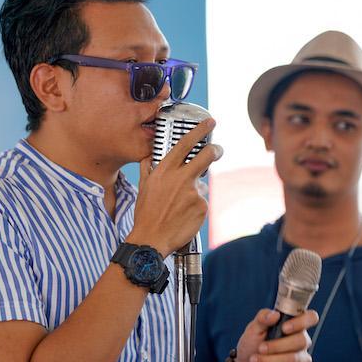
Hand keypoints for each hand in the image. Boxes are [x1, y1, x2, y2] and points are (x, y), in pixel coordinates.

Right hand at [127, 118, 222, 255]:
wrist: (151, 239)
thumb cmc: (146, 214)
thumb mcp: (143, 187)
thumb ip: (148, 169)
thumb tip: (149, 157)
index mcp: (165, 170)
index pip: (185, 144)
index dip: (200, 130)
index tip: (210, 122)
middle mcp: (180, 177)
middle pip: (206, 155)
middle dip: (215, 150)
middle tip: (218, 150)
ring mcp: (193, 191)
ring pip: (201, 184)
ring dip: (195, 192)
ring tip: (180, 207)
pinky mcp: (202, 205)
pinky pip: (202, 201)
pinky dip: (195, 207)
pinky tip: (184, 215)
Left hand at [234, 309, 318, 361]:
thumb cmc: (252, 345)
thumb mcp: (253, 329)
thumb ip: (262, 318)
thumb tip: (275, 314)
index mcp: (294, 326)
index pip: (311, 318)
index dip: (302, 321)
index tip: (284, 328)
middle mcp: (302, 342)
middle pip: (302, 340)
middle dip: (277, 346)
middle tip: (260, 348)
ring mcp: (303, 360)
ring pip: (294, 359)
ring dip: (270, 360)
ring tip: (255, 361)